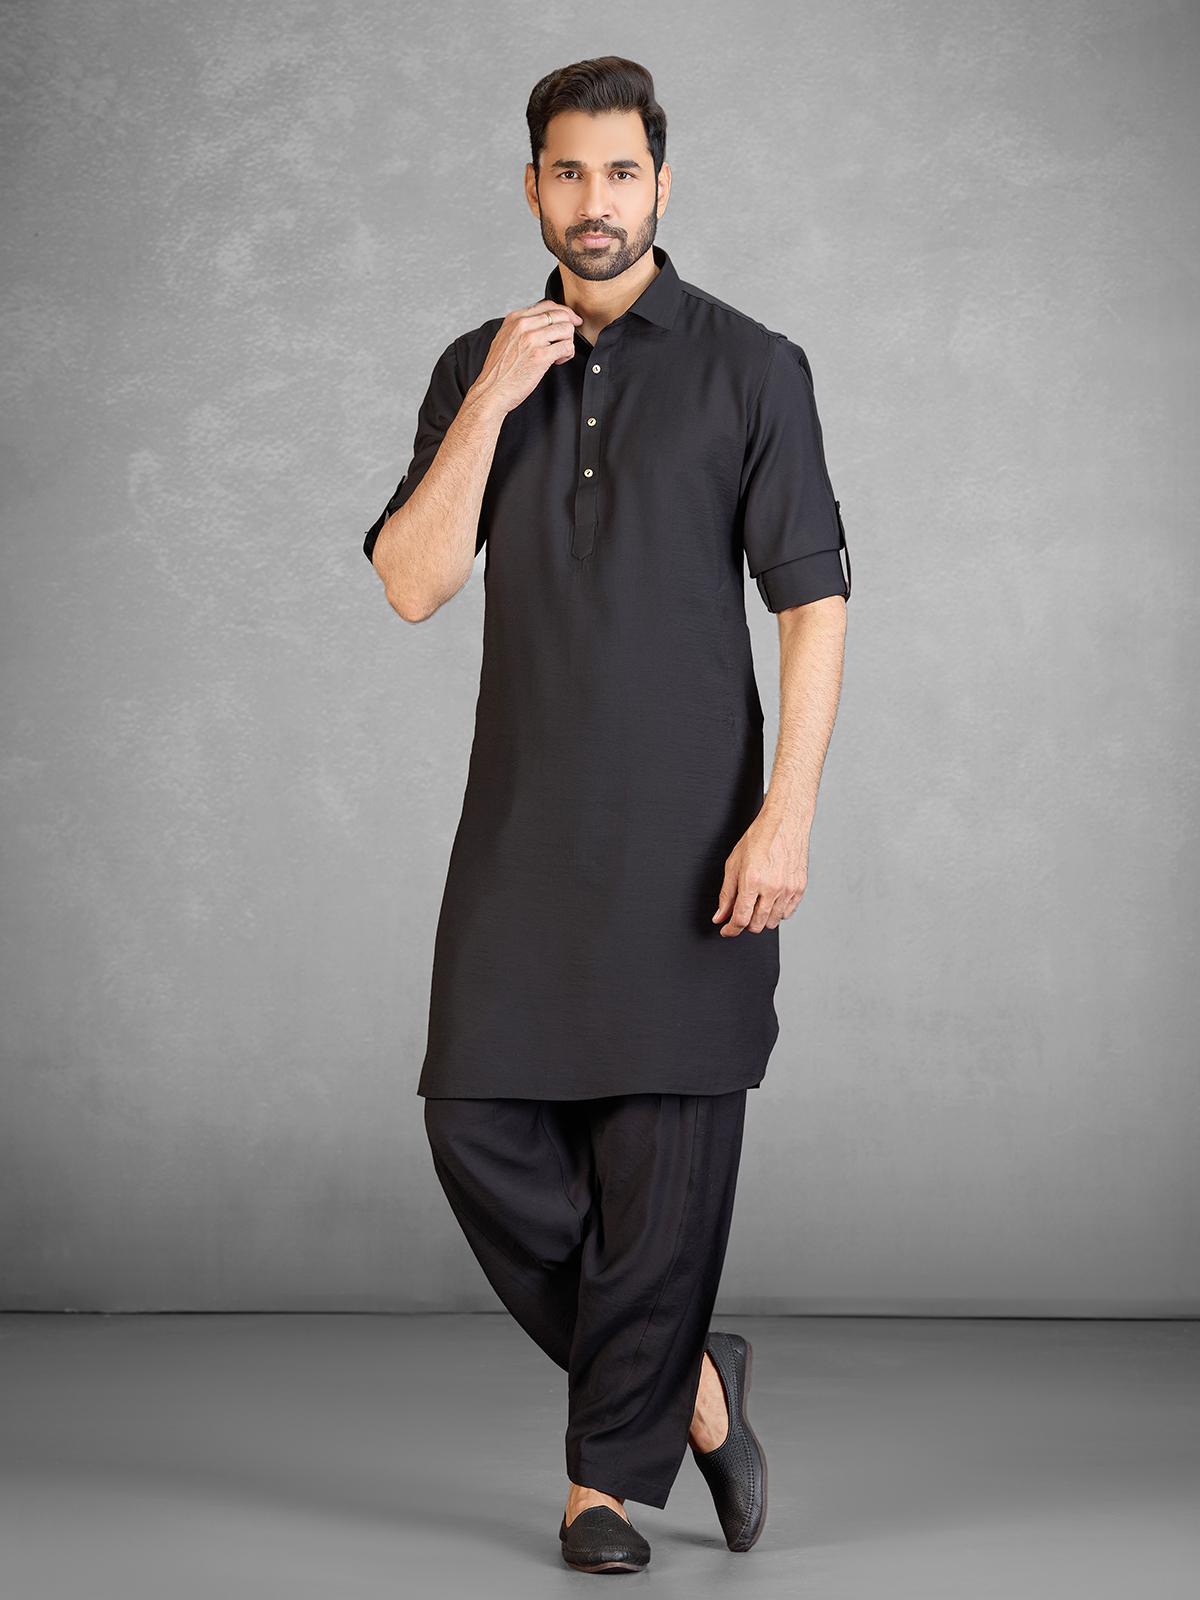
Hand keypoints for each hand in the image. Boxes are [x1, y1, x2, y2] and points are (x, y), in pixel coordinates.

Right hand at [468, 298, 582, 414]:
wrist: (491, 391)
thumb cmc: (498, 372)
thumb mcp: (504, 340)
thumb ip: (520, 329)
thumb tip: (541, 325)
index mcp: (514, 319)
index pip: (548, 305)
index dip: (564, 313)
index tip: (570, 322)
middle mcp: (523, 325)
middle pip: (560, 315)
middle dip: (568, 329)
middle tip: (565, 341)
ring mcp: (532, 339)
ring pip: (566, 329)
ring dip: (568, 342)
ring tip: (559, 354)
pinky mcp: (540, 355)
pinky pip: (567, 346)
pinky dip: (567, 354)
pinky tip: (558, 361)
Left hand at [712, 809, 808, 936]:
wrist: (785, 823)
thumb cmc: (759, 838)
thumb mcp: (733, 864)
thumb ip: (726, 894)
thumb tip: (720, 916)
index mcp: (752, 880)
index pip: (740, 919)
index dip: (730, 929)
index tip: (726, 930)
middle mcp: (772, 887)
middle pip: (757, 925)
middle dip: (745, 924)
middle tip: (740, 913)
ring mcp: (788, 889)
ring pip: (772, 922)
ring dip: (761, 919)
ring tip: (755, 904)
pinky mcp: (800, 888)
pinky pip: (787, 913)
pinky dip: (776, 912)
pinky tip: (770, 900)